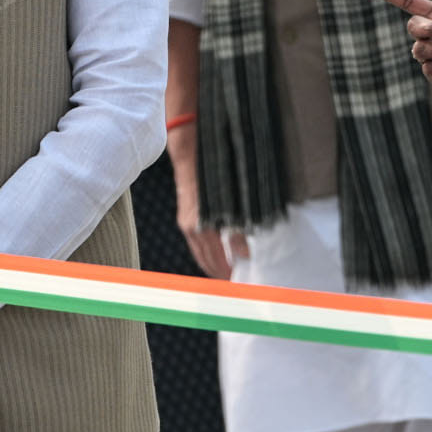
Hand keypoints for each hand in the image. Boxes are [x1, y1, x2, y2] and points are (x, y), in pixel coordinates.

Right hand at [170, 144, 246, 279]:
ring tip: (227, 269)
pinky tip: (218, 249)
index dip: (226, 272)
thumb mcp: (231, 204)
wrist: (190, 151)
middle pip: (204, 259)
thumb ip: (237, 231)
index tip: (238, 281)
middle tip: (234, 280)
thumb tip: (245, 253)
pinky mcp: (186, 214)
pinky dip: (206, 249)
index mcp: (200, 227)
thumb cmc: (212, 174)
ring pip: (199, 250)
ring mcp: (185, 221)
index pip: (214, 260)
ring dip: (212, 262)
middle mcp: (190, 227)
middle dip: (218, 271)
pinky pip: (196, 240)